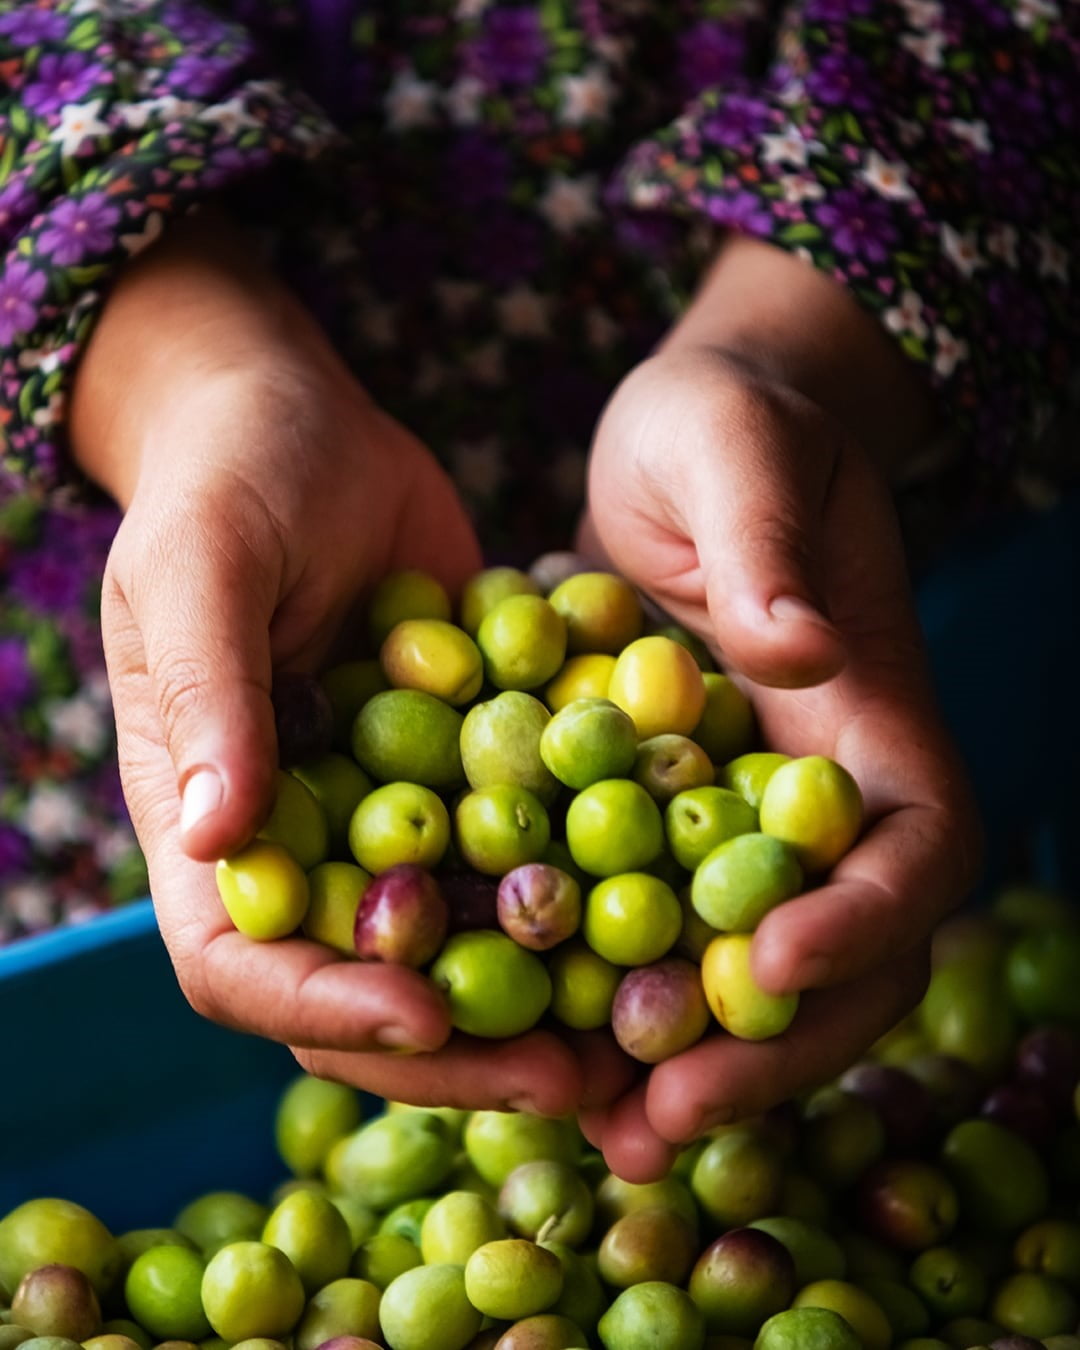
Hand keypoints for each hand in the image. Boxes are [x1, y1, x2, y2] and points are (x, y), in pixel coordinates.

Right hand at [71, 215, 624, 1116]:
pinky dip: (591, 899)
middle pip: (366, 988)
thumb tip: (220, 837)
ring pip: (464, 945)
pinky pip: (528, 854)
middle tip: (574, 1078)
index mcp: (211, 824)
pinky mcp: (473, 772)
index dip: (322, 1004)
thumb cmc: (229, 478)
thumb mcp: (202, 565)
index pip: (238, 962)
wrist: (309, 422)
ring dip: (545, 1003)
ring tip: (644, 1042)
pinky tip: (674, 926)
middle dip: (461, 1051)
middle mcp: (306, 844)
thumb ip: (211, 692)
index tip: (423, 1014)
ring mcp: (395, 817)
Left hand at [579, 237, 981, 1178]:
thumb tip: (796, 649)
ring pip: (742, 973)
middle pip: (837, 955)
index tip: (770, 961)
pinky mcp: (657, 822)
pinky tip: (540, 1052)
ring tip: (601, 1128)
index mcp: (870, 715)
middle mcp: (815, 792)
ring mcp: (736, 819)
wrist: (679, 445)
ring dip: (687, 1059)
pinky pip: (651, 934)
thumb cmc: (723, 425)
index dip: (865, 921)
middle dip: (765, 1044)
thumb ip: (766, 540)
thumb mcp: (733, 447)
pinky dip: (609, 1002)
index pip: (914, 845)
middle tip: (663, 1113)